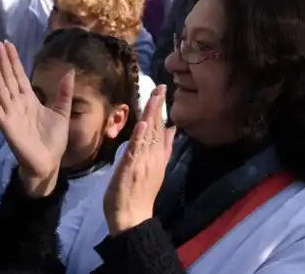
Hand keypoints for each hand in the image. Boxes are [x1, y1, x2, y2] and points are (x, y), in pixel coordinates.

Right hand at [0, 41, 69, 195]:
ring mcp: (11, 114)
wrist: (49, 163)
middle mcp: (17, 104)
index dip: (13, 60)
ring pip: (1, 89)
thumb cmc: (54, 140)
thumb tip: (70, 72)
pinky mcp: (7, 126)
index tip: (8, 44)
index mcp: (29, 99)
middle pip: (8, 78)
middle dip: (2, 61)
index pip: (19, 75)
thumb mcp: (62, 112)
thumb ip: (64, 93)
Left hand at [103, 87, 172, 234]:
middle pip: (158, 127)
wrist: (133, 218)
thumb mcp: (155, 168)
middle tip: (161, 86)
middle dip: (159, 105)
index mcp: (158, 156)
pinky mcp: (132, 167)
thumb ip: (164, 149)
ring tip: (155, 96)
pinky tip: (143, 122)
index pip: (162, 128)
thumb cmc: (139, 194)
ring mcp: (144, 162)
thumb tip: (172, 129)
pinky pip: (137, 149)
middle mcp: (154, 157)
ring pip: (150, 134)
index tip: (164, 91)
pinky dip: (141, 135)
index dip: (163, 109)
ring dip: (152, 114)